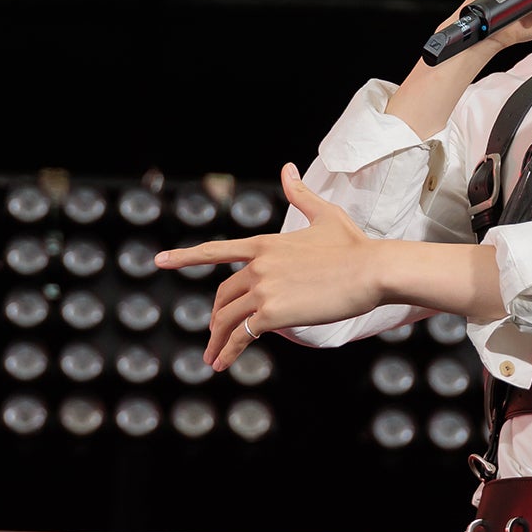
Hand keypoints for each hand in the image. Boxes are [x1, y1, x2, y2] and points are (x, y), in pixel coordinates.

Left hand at [153, 163, 381, 369]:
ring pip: (227, 319)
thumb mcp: (325, 215)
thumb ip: (300, 195)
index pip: (215, 251)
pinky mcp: (272, 314)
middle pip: (223, 295)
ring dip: (217, 340)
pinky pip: (241, 337)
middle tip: (215, 335)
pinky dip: (228, 352)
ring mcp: (263, 289)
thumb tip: (288, 167)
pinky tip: (223, 364)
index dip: (185, 257)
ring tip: (213, 358)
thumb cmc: (354, 245)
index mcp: (264, 244)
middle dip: (216, 317)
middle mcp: (257, 266)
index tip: (160, 261)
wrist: (371, 270)